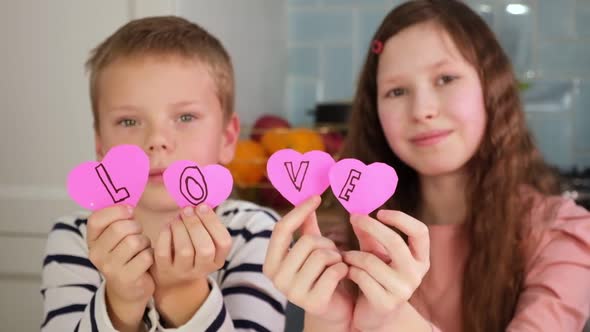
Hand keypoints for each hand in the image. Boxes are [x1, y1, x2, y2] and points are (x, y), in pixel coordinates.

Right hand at [87, 205, 154, 330]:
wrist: (130, 289)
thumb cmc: (126, 255)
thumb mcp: (116, 236)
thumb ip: (117, 216)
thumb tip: (126, 193)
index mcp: (92, 240)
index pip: (96, 219)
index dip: (116, 210)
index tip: (129, 210)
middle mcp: (96, 254)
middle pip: (120, 228)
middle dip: (136, 227)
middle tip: (138, 233)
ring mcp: (109, 268)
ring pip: (135, 241)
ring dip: (145, 242)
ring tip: (142, 249)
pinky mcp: (126, 278)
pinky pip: (146, 256)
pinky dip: (150, 256)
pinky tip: (146, 261)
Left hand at [150, 204, 231, 326]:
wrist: (172, 277)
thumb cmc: (191, 249)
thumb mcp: (204, 240)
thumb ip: (206, 223)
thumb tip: (203, 199)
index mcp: (217, 259)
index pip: (224, 242)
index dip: (213, 222)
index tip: (202, 206)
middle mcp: (203, 269)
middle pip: (205, 249)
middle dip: (195, 225)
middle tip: (187, 210)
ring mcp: (183, 271)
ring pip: (185, 251)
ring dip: (180, 228)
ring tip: (177, 218)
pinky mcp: (165, 270)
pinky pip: (164, 252)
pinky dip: (165, 235)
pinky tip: (167, 226)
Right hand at [263, 196, 352, 331]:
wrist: (336, 310)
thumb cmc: (323, 275)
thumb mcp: (312, 250)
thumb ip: (306, 227)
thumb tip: (308, 198)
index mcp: (271, 263)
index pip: (281, 229)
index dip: (299, 210)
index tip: (317, 197)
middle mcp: (276, 279)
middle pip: (307, 242)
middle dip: (327, 243)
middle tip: (334, 253)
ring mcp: (293, 292)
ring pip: (322, 255)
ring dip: (337, 257)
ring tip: (337, 265)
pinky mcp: (313, 302)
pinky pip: (334, 271)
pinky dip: (344, 269)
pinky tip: (344, 276)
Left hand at [344, 210, 429, 331]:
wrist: (375, 315)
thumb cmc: (376, 278)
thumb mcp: (376, 254)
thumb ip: (369, 235)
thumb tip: (356, 214)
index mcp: (420, 259)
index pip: (420, 232)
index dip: (401, 219)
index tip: (380, 212)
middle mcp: (416, 275)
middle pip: (395, 242)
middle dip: (372, 227)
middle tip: (354, 218)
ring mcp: (403, 291)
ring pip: (371, 261)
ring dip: (352, 254)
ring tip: (343, 255)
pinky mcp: (386, 303)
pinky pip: (362, 277)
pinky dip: (350, 270)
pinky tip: (345, 271)